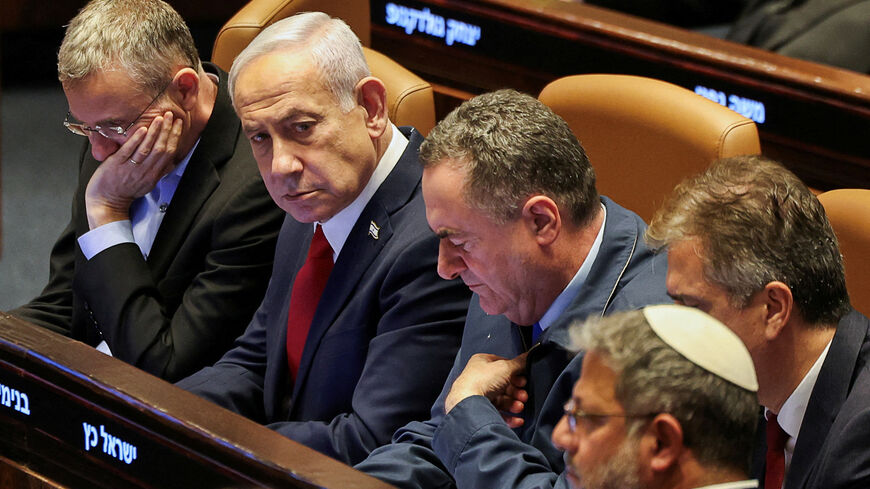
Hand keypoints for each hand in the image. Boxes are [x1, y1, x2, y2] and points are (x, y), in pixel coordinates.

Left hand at [84, 111, 182, 228]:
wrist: (107, 201)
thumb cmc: (125, 192)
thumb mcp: (147, 184)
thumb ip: (158, 172)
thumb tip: (170, 163)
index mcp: (154, 174)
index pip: (169, 153)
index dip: (175, 137)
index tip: (178, 124)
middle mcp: (145, 171)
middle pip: (161, 149)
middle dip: (167, 130)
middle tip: (170, 115)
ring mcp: (131, 168)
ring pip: (147, 149)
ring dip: (155, 132)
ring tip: (159, 118)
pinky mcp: (117, 165)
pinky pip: (129, 151)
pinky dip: (136, 140)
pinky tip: (142, 129)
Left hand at [445, 352, 528, 427]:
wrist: (468, 403)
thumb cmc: (481, 381)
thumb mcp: (505, 367)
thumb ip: (519, 363)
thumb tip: (528, 356)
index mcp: (481, 362)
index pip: (502, 366)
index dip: (515, 372)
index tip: (524, 378)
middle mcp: (479, 378)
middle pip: (504, 385)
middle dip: (516, 391)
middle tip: (523, 395)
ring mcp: (478, 395)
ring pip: (502, 400)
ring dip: (514, 404)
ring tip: (519, 407)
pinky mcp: (480, 410)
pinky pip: (498, 414)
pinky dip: (509, 417)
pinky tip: (518, 419)